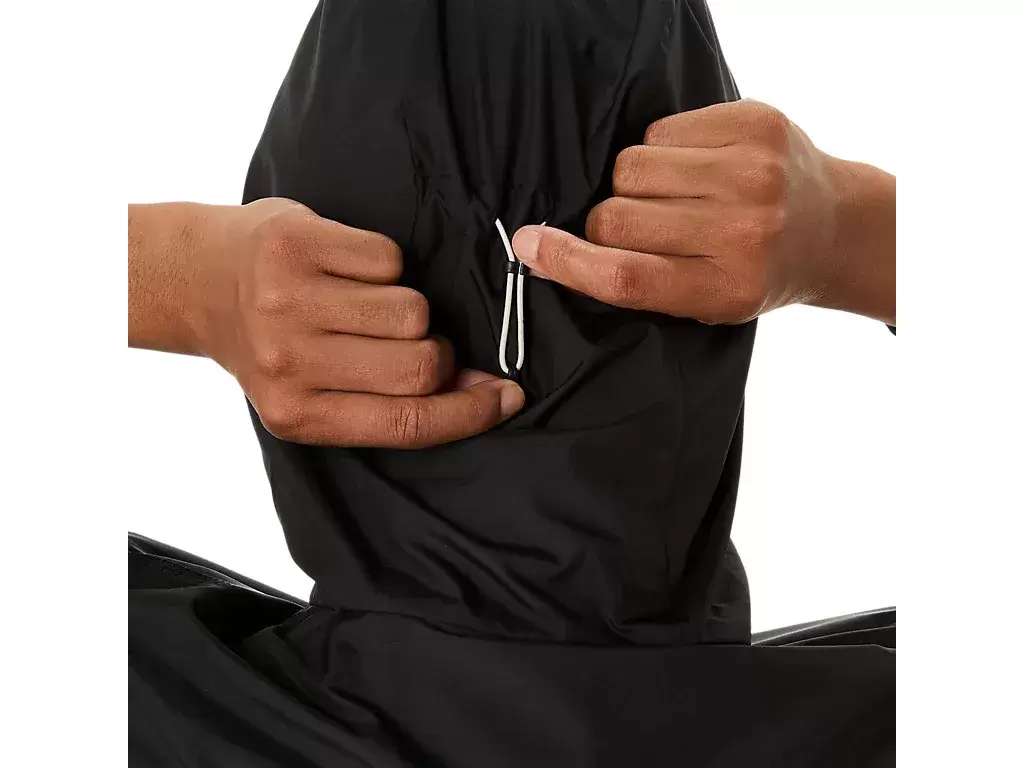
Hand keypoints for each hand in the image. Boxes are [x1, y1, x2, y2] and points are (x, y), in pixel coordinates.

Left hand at [194, 198, 523, 446]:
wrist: (198, 281)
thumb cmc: (269, 341)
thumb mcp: (312, 393)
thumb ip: (388, 400)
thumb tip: (484, 391)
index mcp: (296, 414)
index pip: (406, 422)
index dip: (469, 413)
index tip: (505, 397)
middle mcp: (288, 362)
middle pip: (419, 366)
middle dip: (437, 353)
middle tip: (415, 343)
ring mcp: (288, 301)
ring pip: (412, 310)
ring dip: (407, 306)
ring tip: (368, 304)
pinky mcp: (295, 244)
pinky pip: (390, 259)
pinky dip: (384, 264)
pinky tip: (348, 269)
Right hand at [511, 100, 894, 324]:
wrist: (834, 228)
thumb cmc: (757, 273)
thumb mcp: (705, 302)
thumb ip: (636, 282)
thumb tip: (543, 249)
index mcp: (729, 287)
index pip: (626, 276)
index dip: (567, 261)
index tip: (528, 246)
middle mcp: (745, 228)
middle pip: (618, 218)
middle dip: (608, 224)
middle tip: (639, 230)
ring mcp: (753, 170)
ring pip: (630, 167)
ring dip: (631, 184)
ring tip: (667, 197)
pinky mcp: (753, 123)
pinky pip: (659, 131)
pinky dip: (660, 151)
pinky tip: (690, 168)